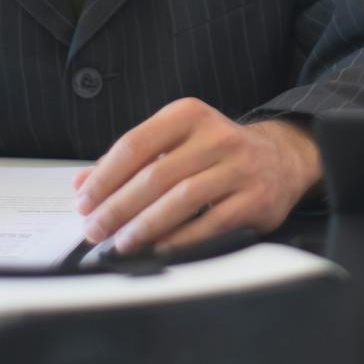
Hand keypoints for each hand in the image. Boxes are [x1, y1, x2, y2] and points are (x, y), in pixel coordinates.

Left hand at [73, 99, 320, 254]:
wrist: (281, 159)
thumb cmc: (215, 153)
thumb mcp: (175, 142)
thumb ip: (130, 161)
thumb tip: (82, 184)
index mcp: (189, 115)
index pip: (136, 144)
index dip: (105, 176)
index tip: (84, 202)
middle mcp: (217, 136)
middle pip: (156, 174)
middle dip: (118, 206)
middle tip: (94, 229)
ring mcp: (240, 167)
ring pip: (182, 199)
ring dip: (145, 225)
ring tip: (120, 243)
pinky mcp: (256, 198)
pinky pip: (211, 222)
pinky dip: (180, 239)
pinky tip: (158, 248)